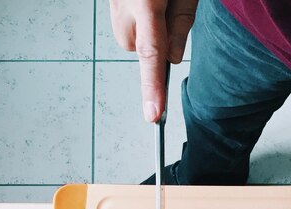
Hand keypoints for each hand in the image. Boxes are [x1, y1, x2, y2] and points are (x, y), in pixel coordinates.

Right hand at [109, 0, 197, 121]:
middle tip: (168, 8)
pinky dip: (136, 15)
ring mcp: (112, 2)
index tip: (153, 115)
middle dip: (156, 40)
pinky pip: (125, 21)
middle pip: (140, 49)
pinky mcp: (109, 1)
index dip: (152, 88)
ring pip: (131, 37)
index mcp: (145, 1)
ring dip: (145, 27)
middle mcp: (123, 5)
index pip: (150, 54)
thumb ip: (181, 21)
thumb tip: (173, 58)